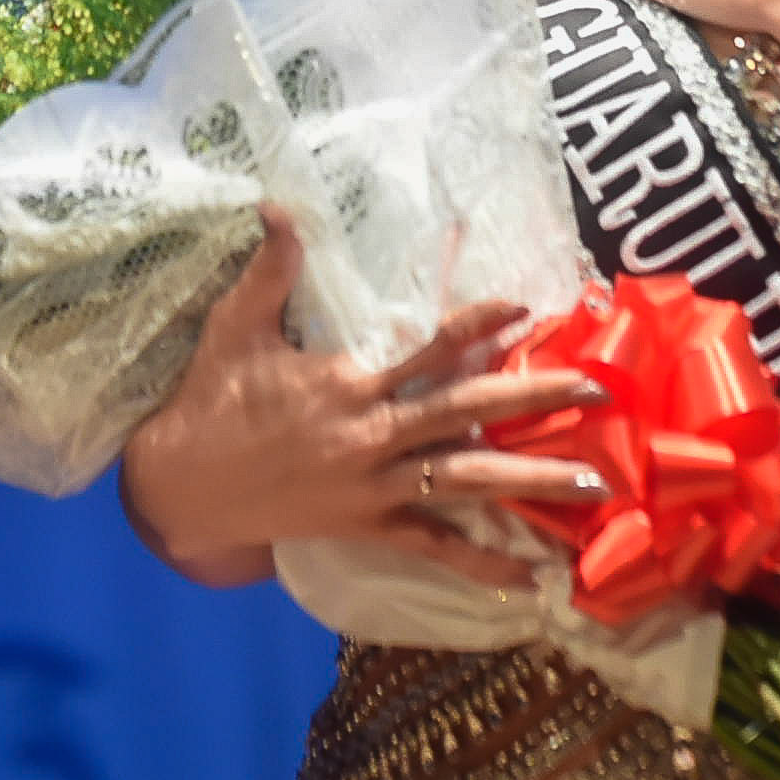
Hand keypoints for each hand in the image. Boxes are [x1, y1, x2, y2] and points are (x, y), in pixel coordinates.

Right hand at [119, 208, 609, 588]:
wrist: (182, 487)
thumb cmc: (212, 400)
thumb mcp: (238, 326)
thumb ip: (272, 267)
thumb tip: (278, 203)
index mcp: (350, 385)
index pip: (429, 349)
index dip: (479, 324)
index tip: (525, 305)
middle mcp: (373, 438)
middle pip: (468, 414)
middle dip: (535, 400)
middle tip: (597, 392)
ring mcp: (374, 488)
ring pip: (466, 482)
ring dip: (533, 482)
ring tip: (594, 485)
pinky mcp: (366, 527)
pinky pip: (432, 547)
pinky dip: (480, 561)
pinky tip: (528, 575)